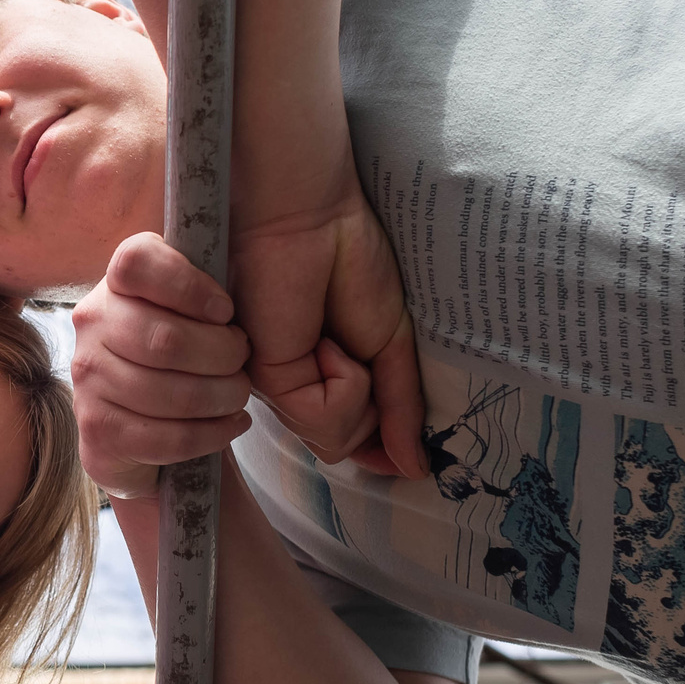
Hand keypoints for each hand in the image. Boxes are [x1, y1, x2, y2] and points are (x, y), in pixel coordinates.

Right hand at [69, 233, 254, 499]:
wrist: (142, 420)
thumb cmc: (182, 351)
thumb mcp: (189, 307)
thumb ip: (205, 286)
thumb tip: (243, 285)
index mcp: (116, 282)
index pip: (136, 263)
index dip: (189, 285)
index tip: (226, 310)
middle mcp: (92, 323)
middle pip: (166, 338)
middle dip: (223, 355)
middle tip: (242, 361)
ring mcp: (87, 378)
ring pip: (171, 393)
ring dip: (223, 397)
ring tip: (238, 395)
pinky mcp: (97, 429)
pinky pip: (167, 437)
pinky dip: (212, 433)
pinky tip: (229, 424)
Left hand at [228, 190, 422, 476]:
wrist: (312, 215)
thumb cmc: (349, 260)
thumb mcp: (390, 342)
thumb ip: (399, 406)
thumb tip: (416, 469)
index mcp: (316, 378)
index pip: (348, 438)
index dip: (379, 441)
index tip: (397, 424)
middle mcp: (292, 389)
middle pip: (344, 445)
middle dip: (373, 407)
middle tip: (358, 345)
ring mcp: (277, 388)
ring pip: (334, 440)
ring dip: (359, 390)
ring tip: (337, 334)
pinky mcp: (268, 380)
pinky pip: (326, 416)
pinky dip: (345, 381)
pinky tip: (326, 339)